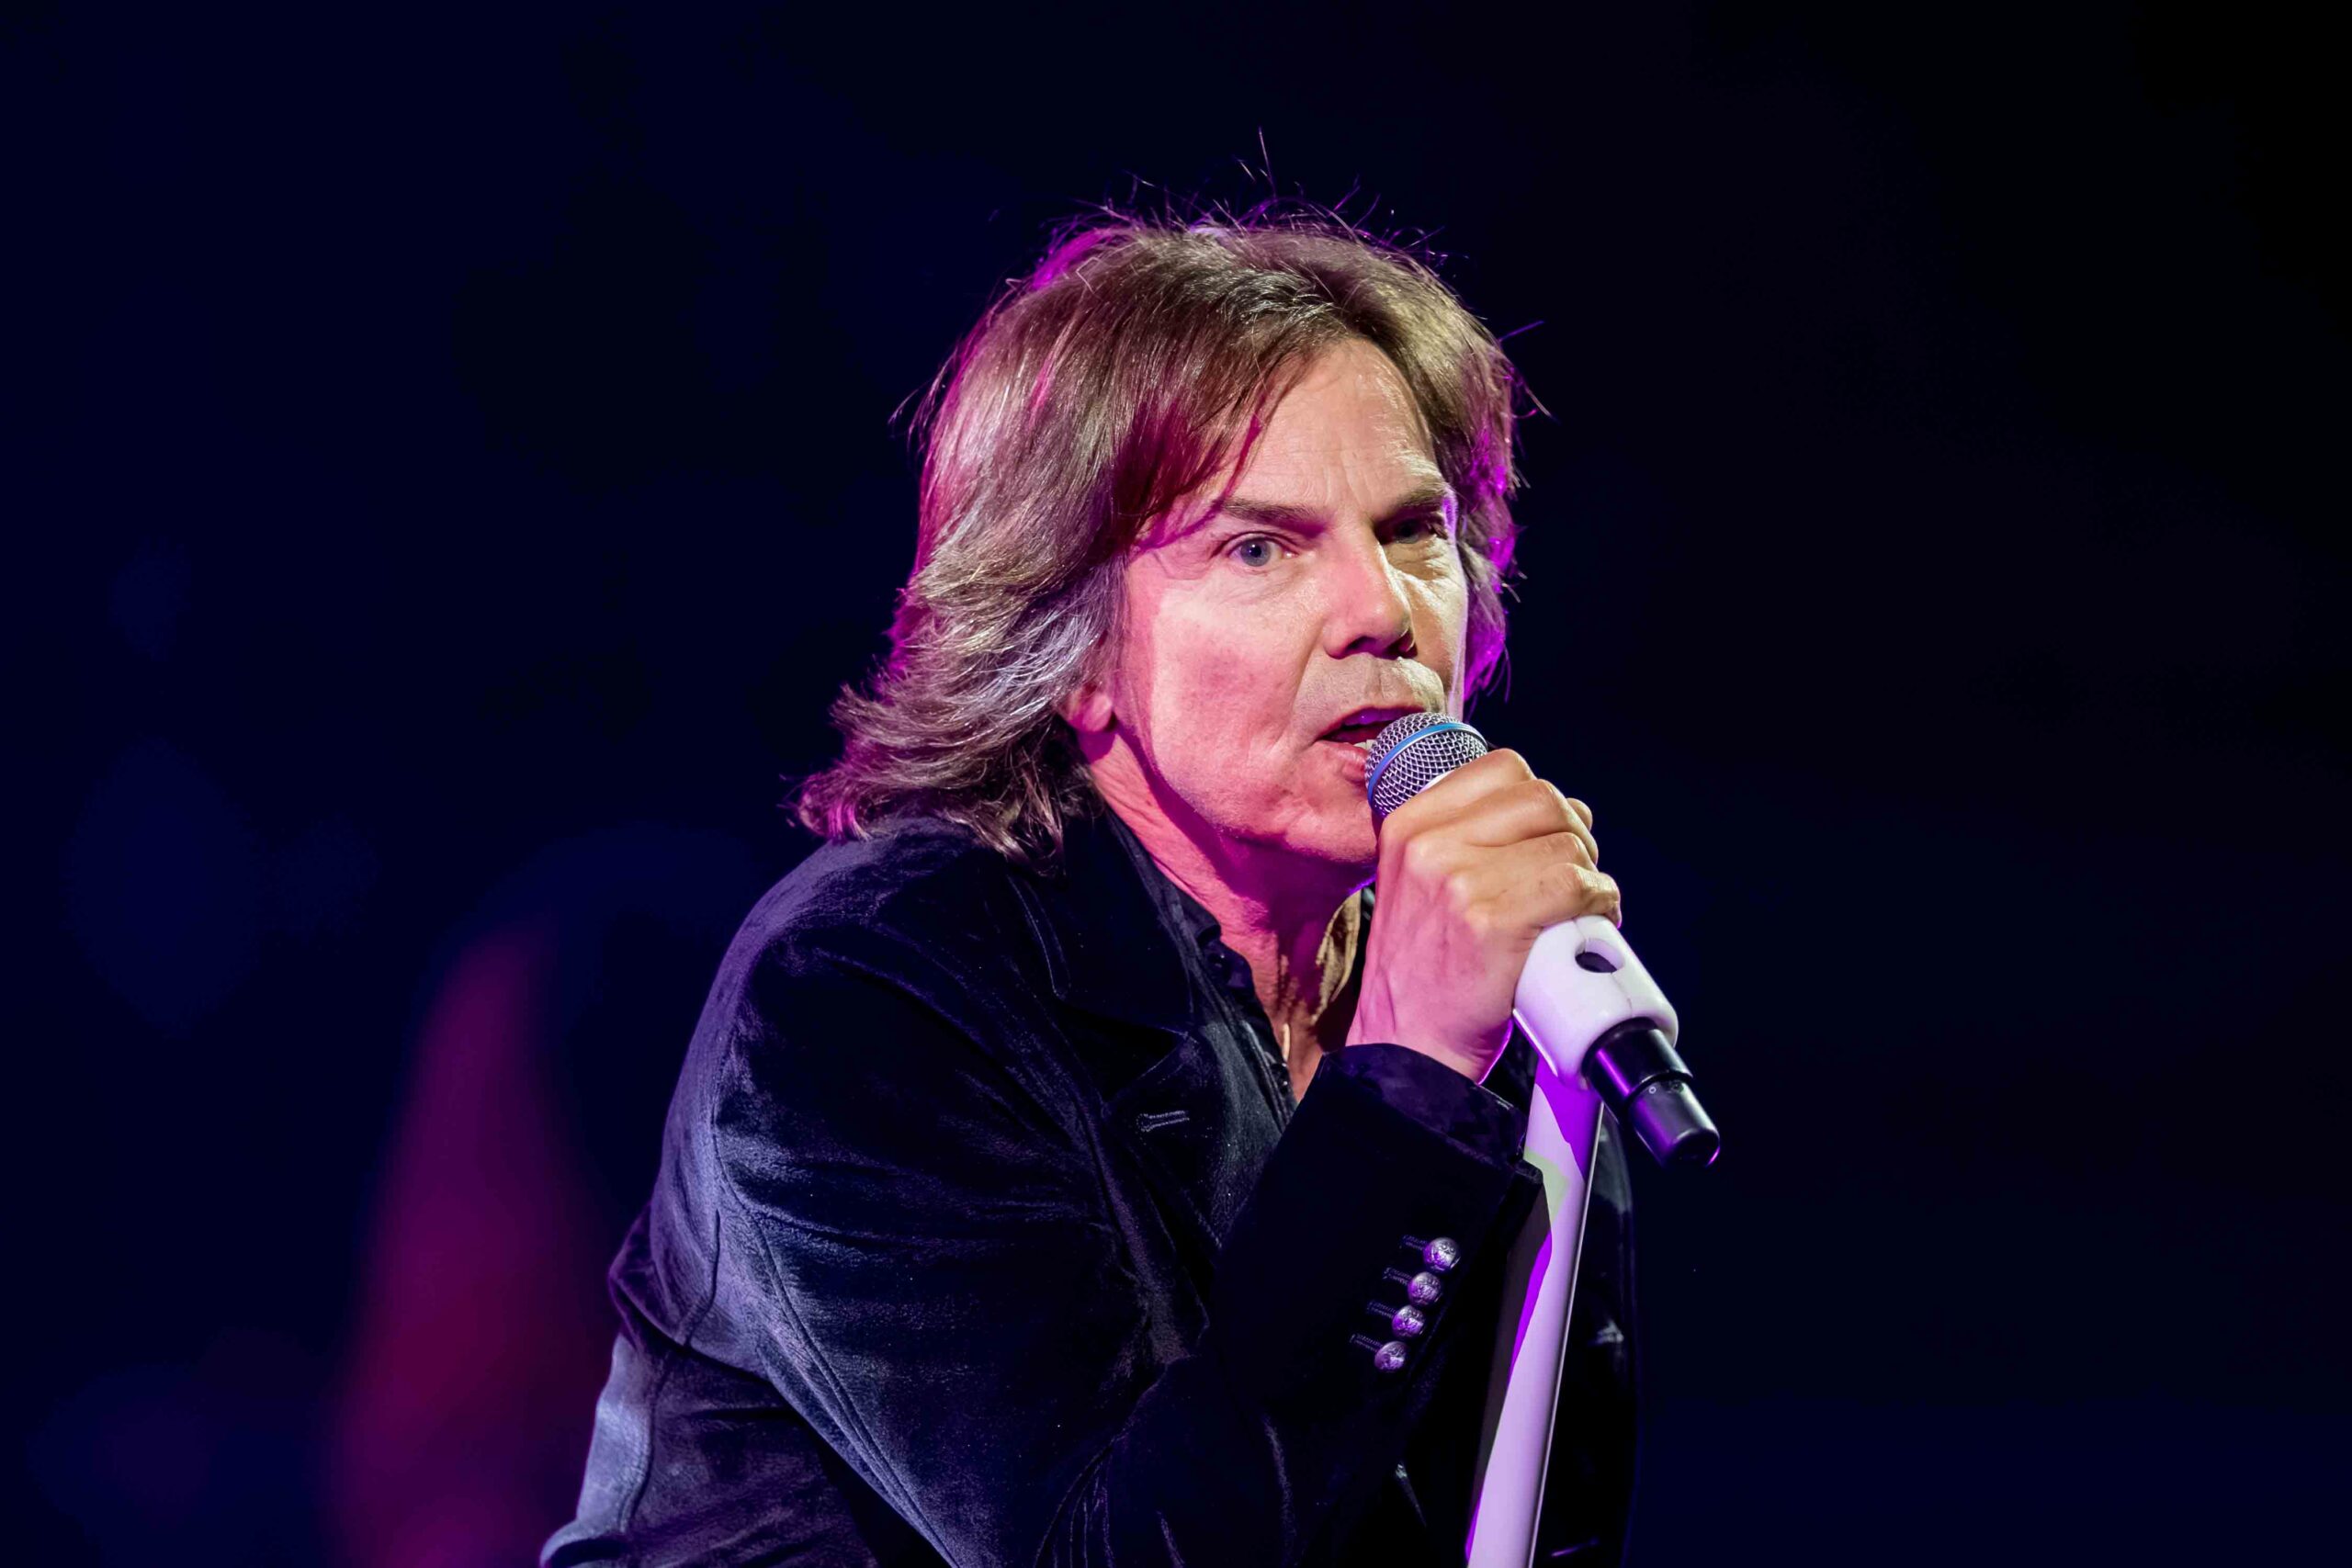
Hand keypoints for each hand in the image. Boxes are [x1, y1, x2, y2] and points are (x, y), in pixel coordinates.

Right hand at [1344, 748, 1620, 1082]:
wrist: (1404, 1048)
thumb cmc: (1423, 974)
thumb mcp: (1418, 884)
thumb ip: (1471, 839)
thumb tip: (1567, 809)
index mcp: (1408, 825)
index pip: (1503, 769)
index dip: (1540, 801)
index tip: (1545, 838)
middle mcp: (1428, 845)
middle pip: (1541, 798)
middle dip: (1572, 835)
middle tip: (1572, 877)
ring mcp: (1459, 882)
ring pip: (1565, 843)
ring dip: (1589, 875)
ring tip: (1579, 908)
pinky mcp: (1494, 923)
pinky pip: (1575, 885)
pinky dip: (1599, 901)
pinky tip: (1590, 922)